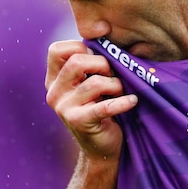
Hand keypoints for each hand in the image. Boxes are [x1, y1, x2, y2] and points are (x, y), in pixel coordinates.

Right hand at [46, 40, 137, 159]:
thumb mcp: (90, 85)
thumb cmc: (101, 110)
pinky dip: (123, 102)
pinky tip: (132, 101)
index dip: (80, 47)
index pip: (57, 50)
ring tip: (122, 91)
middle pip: (77, 61)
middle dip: (103, 64)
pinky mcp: (78, 122)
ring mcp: (63, 108)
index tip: (98, 59)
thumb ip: (90, 65)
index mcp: (54, 80)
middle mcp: (54, 93)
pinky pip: (105, 106)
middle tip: (114, 75)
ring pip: (94, 83)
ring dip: (116, 85)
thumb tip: (107, 39)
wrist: (101, 149)